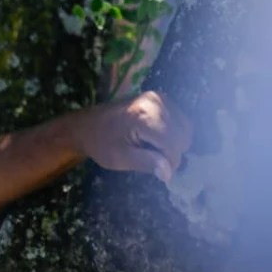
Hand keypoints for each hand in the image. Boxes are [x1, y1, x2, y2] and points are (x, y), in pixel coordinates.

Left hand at [75, 91, 191, 181]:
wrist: (86, 124)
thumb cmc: (100, 143)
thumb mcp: (120, 158)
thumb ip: (146, 163)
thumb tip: (169, 173)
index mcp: (145, 116)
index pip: (173, 145)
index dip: (169, 162)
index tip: (156, 170)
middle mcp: (157, 103)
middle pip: (183, 136)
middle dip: (171, 153)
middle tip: (150, 158)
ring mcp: (160, 98)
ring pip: (185, 129)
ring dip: (174, 144)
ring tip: (151, 148)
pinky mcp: (161, 99)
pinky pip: (180, 121)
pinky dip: (174, 134)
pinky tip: (156, 139)